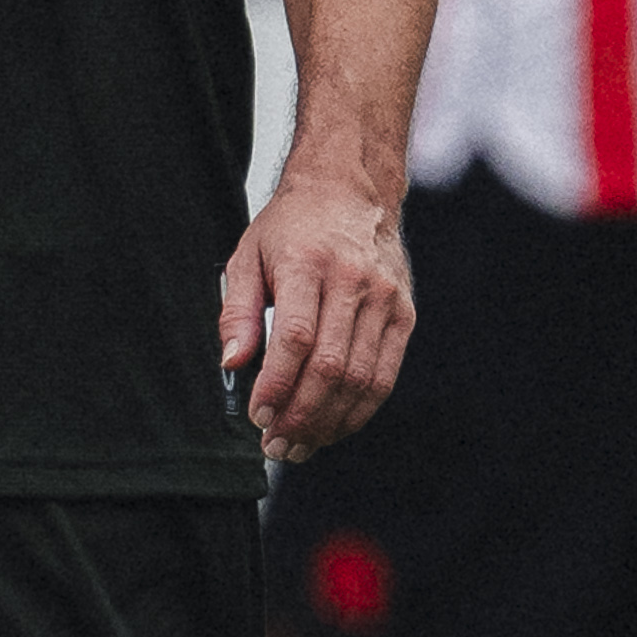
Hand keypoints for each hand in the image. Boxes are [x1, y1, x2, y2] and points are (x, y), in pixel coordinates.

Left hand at [217, 175, 413, 461]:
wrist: (350, 189)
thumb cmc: (292, 227)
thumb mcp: (248, 256)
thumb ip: (237, 311)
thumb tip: (232, 363)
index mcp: (308, 264)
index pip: (295, 338)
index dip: (276, 385)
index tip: (258, 416)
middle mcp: (353, 282)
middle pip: (331, 367)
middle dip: (300, 416)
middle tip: (276, 445)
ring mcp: (385, 299)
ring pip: (361, 379)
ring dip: (329, 422)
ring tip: (300, 446)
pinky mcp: (404, 313)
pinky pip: (384, 375)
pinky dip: (359, 410)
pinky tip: (333, 427)